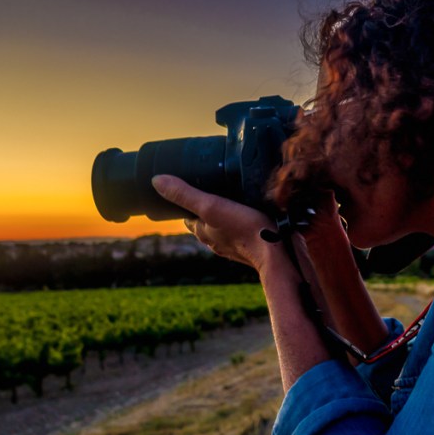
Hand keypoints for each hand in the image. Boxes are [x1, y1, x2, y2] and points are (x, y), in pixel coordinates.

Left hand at [150, 174, 277, 270]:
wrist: (277, 253)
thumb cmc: (244, 229)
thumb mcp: (211, 205)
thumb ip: (185, 195)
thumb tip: (156, 181)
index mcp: (202, 231)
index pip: (187, 216)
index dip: (187, 202)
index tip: (192, 187)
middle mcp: (215, 241)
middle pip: (206, 220)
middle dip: (208, 206)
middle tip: (216, 188)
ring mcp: (234, 245)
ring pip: (224, 226)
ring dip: (226, 214)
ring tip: (235, 197)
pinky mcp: (252, 245)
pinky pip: (242, 231)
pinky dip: (243, 222)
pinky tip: (252, 213)